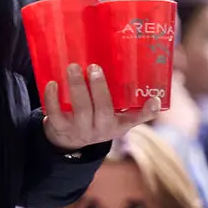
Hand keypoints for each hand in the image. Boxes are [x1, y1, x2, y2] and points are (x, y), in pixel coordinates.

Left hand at [43, 63, 159, 151]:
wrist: (69, 140)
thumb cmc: (97, 120)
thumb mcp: (115, 117)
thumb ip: (128, 102)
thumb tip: (147, 81)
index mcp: (117, 123)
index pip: (136, 118)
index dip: (147, 111)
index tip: (155, 100)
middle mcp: (101, 129)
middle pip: (103, 110)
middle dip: (99, 88)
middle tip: (93, 67)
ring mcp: (80, 130)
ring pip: (81, 111)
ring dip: (77, 87)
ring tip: (72, 68)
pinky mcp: (60, 128)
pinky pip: (56, 114)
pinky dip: (52, 98)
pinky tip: (52, 83)